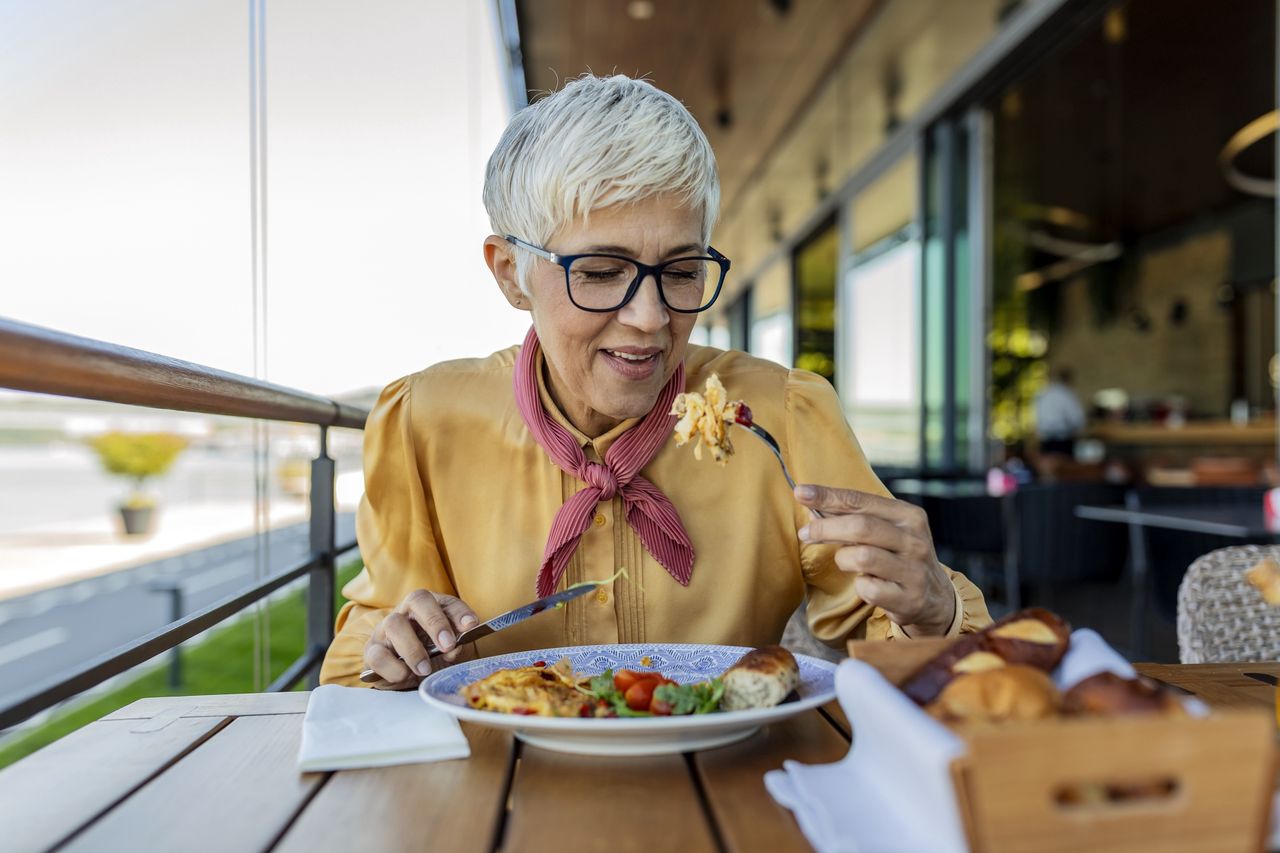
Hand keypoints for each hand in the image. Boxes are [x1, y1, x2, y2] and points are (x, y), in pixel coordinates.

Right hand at [363, 589, 479, 688]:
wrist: (404, 678)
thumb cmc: (431, 659)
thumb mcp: (449, 654)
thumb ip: (455, 649)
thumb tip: (455, 647)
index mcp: (430, 608)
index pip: (446, 601)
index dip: (459, 611)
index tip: (471, 625)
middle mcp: (407, 611)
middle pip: (417, 600)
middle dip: (435, 622)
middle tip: (448, 645)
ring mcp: (386, 629)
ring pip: (394, 624)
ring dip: (413, 648)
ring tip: (425, 669)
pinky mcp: (371, 651)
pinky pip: (378, 654)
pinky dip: (393, 667)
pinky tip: (405, 676)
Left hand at [795, 484, 955, 636]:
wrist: (935, 597)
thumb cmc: (899, 556)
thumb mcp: (887, 530)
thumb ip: (855, 516)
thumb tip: (811, 501)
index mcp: (909, 516)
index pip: (861, 501)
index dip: (828, 496)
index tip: (801, 493)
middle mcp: (914, 541)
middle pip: (861, 527)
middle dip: (826, 528)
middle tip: (805, 533)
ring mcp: (913, 571)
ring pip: (861, 557)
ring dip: (843, 559)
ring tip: (846, 561)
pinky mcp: (908, 599)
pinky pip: (868, 588)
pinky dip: (859, 586)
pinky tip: (866, 584)